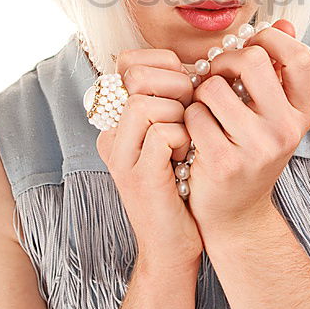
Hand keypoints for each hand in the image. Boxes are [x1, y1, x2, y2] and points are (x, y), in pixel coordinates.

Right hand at [95, 48, 201, 275]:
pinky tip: (187, 158)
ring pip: (146, 104)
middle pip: (137, 78)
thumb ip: (176, 101)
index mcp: (119, 120)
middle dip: (177, 86)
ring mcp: (121, 156)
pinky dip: (184, 140)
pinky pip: (163, 134)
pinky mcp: (137, 176)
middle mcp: (112, 134)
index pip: (132, 63)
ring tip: (188, 141)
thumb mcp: (177, 136)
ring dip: (180, 116)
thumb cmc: (183, 185)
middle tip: (193, 112)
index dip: (168, 65)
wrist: (176, 245)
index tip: (190, 87)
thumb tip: (197, 65)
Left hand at [182, 19, 309, 243]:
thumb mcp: (271, 115)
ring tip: (203, 111)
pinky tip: (193, 135)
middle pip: (253, 60)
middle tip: (214, 77)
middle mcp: (287, 130)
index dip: (270, 39)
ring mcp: (258, 148)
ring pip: (214, 86)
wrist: (234, 215)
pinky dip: (188, 120)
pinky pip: (194, 115)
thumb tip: (284, 22)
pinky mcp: (226, 163)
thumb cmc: (248, 153)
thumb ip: (277, 70)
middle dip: (224, 62)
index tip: (249, 47)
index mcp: (302, 114)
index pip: (298, 55)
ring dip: (200, 94)